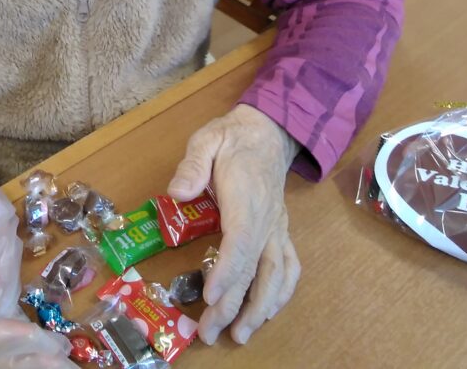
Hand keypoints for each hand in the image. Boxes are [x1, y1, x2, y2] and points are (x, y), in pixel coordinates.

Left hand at [168, 105, 300, 344]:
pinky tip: (267, 312)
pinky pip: (289, 266)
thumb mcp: (206, 140)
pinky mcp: (280, 231)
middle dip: (235, 304)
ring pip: (277, 274)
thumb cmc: (231, 138)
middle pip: (255, 267)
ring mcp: (277, 227)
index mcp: (246, 198)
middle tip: (211, 332)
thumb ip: (192, 165)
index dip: (227, 271)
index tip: (211, 297)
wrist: (267, 132)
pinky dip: (281, 293)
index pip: (240, 241)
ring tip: (240, 335)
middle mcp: (266, 218)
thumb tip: (177, 192)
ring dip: (261, 308)